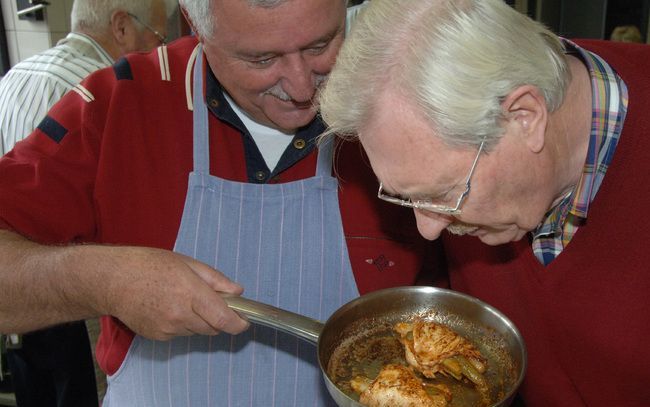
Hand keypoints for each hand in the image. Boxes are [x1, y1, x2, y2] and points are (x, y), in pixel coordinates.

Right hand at [95, 246, 249, 340]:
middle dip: (217, 317)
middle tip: (209, 300)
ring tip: (181, 299)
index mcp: (190, 292)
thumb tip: (237, 291)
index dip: (238, 323)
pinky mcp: (158, 336)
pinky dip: (182, 324)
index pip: (223, 319)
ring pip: (196, 331)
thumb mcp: (187, 263)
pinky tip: (168, 307)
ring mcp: (168, 328)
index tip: (245, 321)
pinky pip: (180, 334)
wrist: (112, 280)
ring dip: (198, 320)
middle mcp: (180, 314)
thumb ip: (215, 279)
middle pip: (213, 328)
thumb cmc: (148, 265)